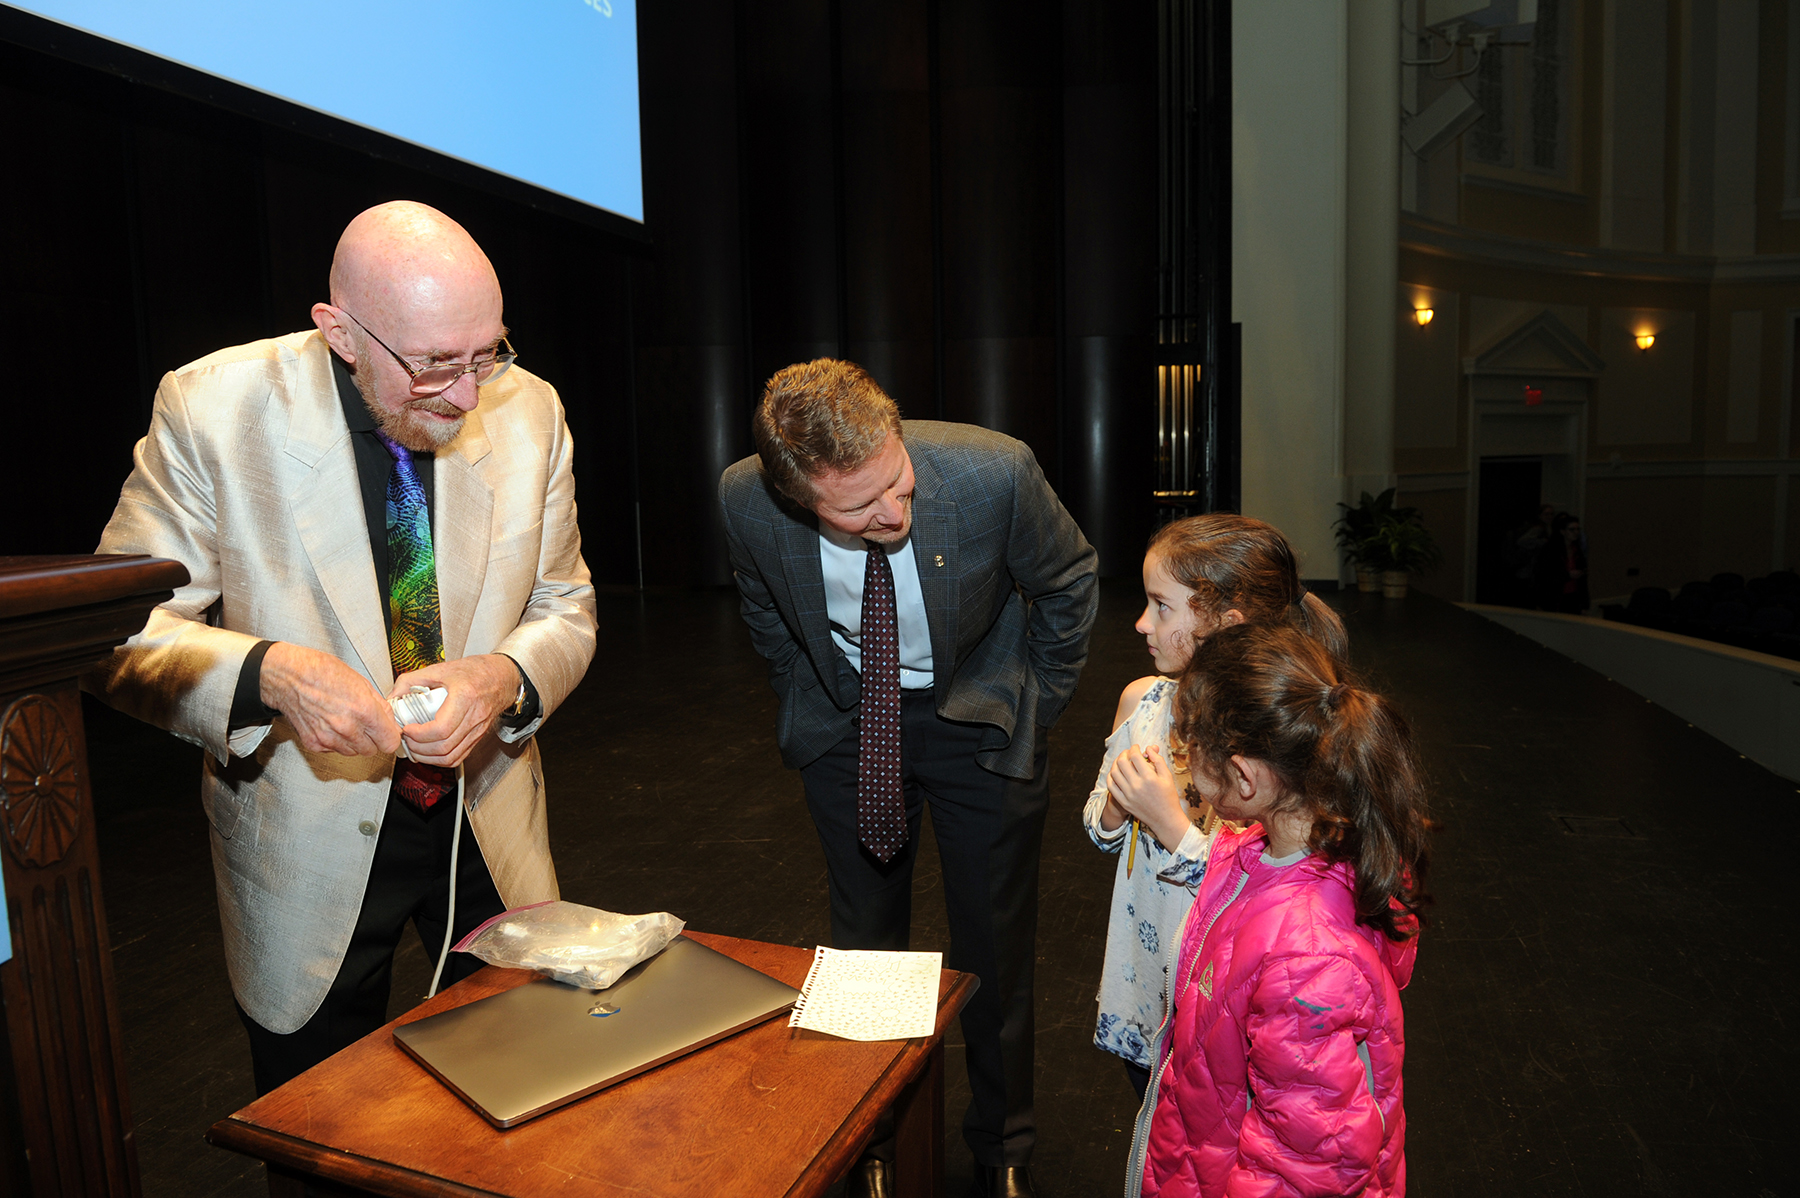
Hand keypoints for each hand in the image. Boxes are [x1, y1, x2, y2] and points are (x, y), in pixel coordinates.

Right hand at [261, 642, 401, 756]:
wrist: (287, 676)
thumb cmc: (320, 671)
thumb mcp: (360, 681)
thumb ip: (379, 705)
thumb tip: (390, 720)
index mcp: (363, 710)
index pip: (389, 742)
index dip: (390, 736)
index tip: (387, 732)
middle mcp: (347, 727)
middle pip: (372, 750)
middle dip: (373, 739)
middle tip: (366, 725)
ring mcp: (329, 738)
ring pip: (353, 752)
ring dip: (354, 742)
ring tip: (346, 721)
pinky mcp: (313, 743)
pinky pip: (334, 750)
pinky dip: (335, 742)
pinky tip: (331, 725)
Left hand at [390, 654, 520, 767]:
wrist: (502, 677)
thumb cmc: (476, 671)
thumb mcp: (440, 669)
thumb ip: (412, 681)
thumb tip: (393, 697)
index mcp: (465, 697)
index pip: (441, 729)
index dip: (419, 735)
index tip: (407, 729)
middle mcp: (474, 717)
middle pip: (444, 747)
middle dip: (418, 748)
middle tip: (406, 739)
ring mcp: (478, 730)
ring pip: (451, 757)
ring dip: (428, 757)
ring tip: (415, 747)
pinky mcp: (478, 738)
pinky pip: (459, 757)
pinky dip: (441, 759)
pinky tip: (430, 751)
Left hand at [1106, 744, 1191, 851]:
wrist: (1166, 819)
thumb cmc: (1169, 797)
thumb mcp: (1168, 776)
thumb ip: (1158, 760)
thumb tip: (1149, 748)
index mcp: (1149, 778)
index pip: (1135, 756)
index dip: (1134, 748)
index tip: (1136, 747)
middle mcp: (1137, 785)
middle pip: (1122, 762)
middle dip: (1124, 753)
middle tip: (1128, 753)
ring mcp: (1128, 795)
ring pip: (1114, 773)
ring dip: (1116, 763)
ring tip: (1122, 761)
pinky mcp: (1124, 802)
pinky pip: (1111, 786)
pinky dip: (1111, 777)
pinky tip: (1116, 773)